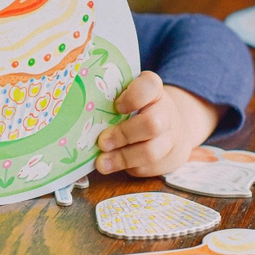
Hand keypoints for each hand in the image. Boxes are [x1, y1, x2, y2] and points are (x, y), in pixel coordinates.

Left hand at [95, 71, 221, 176]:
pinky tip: (112, 166)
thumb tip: (81, 108)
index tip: (117, 106)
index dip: (133, 97)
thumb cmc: (140, 108)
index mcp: (154, 91)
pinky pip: (146, 167)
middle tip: (102, 142)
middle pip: (151, 124)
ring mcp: (169, 138)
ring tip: (102, 162)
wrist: (173, 129)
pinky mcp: (166, 160)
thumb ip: (112, 97)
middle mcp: (165, 113)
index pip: (149, 86)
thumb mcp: (131, 95)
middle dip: (123, 135)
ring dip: (122, 158)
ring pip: (150, 152)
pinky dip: (127, 168)